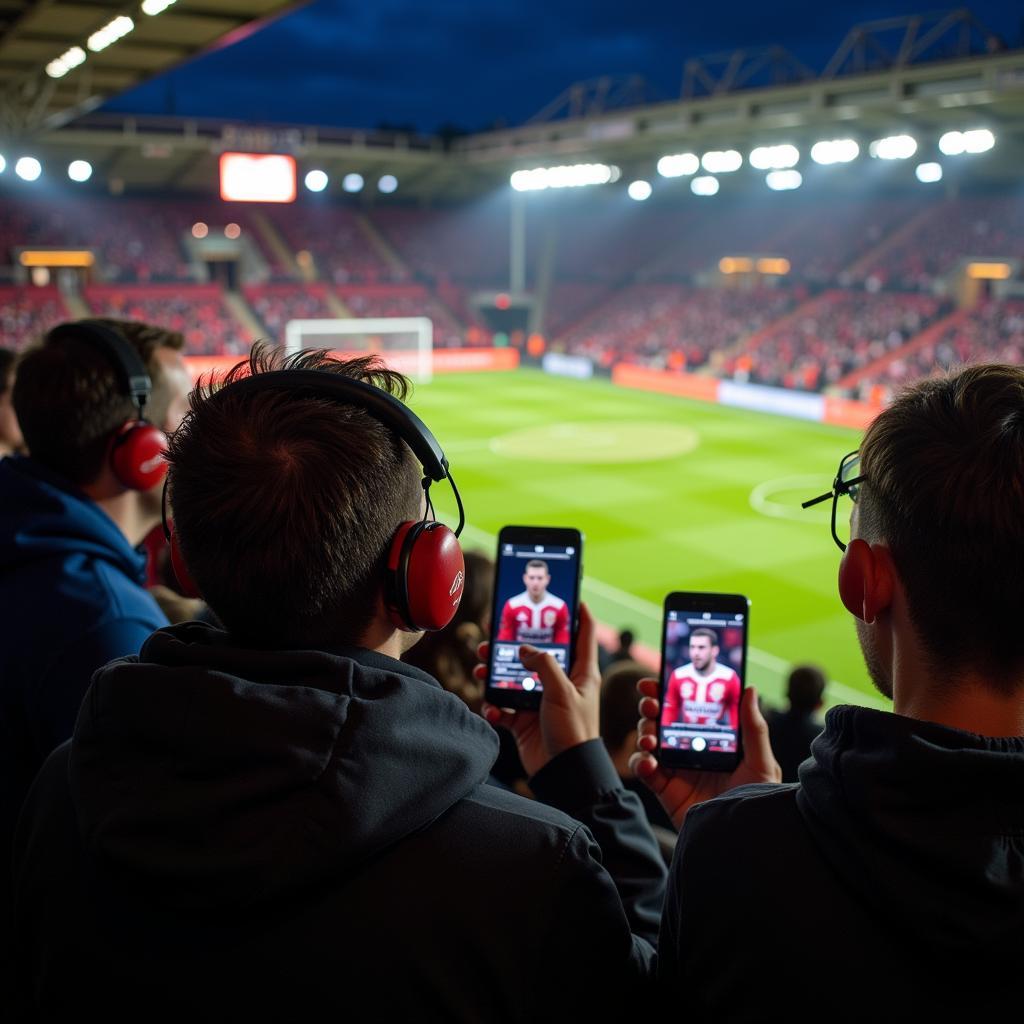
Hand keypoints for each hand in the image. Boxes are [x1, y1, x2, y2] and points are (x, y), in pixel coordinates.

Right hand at [474, 602, 600, 776]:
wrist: (564, 774)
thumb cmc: (574, 732)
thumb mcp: (562, 692)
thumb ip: (543, 665)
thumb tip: (523, 649)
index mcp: (580, 673)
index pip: (583, 634)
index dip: (578, 612)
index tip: (568, 595)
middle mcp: (561, 684)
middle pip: (537, 654)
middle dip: (514, 645)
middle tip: (495, 636)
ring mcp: (541, 702)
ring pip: (514, 678)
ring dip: (496, 674)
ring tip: (482, 670)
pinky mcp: (525, 720)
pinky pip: (504, 707)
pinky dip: (494, 706)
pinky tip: (492, 709)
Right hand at [629, 679, 780, 830]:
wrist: (740, 841)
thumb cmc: (757, 800)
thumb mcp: (761, 763)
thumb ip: (754, 728)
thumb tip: (749, 689)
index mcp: (713, 738)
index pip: (690, 708)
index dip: (672, 691)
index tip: (660, 677)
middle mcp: (691, 749)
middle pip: (663, 719)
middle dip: (652, 707)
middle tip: (649, 702)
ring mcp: (676, 768)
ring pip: (649, 739)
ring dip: (643, 732)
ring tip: (649, 738)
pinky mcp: (664, 788)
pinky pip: (644, 768)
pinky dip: (641, 762)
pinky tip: (649, 762)